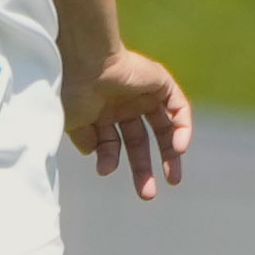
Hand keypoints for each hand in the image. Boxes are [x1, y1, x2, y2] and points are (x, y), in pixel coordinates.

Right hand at [62, 46, 190, 198]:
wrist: (85, 60)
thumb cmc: (73, 90)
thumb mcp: (73, 122)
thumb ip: (85, 140)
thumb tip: (98, 156)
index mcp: (99, 112)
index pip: (111, 142)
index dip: (109, 159)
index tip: (105, 170)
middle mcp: (121, 103)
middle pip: (139, 140)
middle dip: (143, 168)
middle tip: (147, 194)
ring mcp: (141, 93)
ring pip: (162, 127)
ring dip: (169, 154)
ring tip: (171, 180)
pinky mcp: (160, 82)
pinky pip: (177, 109)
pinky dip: (181, 129)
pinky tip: (178, 149)